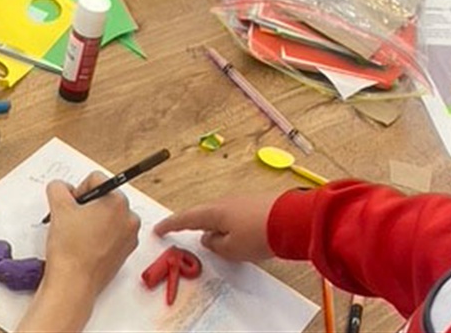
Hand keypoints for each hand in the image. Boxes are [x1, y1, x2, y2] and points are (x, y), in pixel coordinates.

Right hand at [19, 173, 140, 331]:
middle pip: (104, 197)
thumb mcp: (58, 208)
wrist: (73, 284)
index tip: (71, 206)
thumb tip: (61, 187)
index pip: (96, 179)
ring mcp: (129, 236)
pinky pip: (112, 234)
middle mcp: (129, 217)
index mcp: (118, 201)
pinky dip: (99, 235)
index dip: (78, 190)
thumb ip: (58, 188)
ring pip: (108, 216)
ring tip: (78, 235)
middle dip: (87, 206)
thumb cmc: (70, 249)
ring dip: (93, 220)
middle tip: (72, 221)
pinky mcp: (125, 252)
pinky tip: (85, 246)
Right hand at [154, 193, 278, 261]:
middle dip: (196, 226)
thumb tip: (210, 238)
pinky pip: (237, 217)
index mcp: (214, 212)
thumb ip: (215, 244)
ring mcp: (242, 201)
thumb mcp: (230, 249)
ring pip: (222, 217)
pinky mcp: (257, 205)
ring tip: (222, 244)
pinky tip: (240, 237)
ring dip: (218, 229)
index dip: (171, 224)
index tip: (159, 228)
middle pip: (204, 215)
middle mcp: (225, 202)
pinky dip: (233, 227)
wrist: (292, 221)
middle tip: (185, 233)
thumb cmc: (259, 234)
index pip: (186, 218)